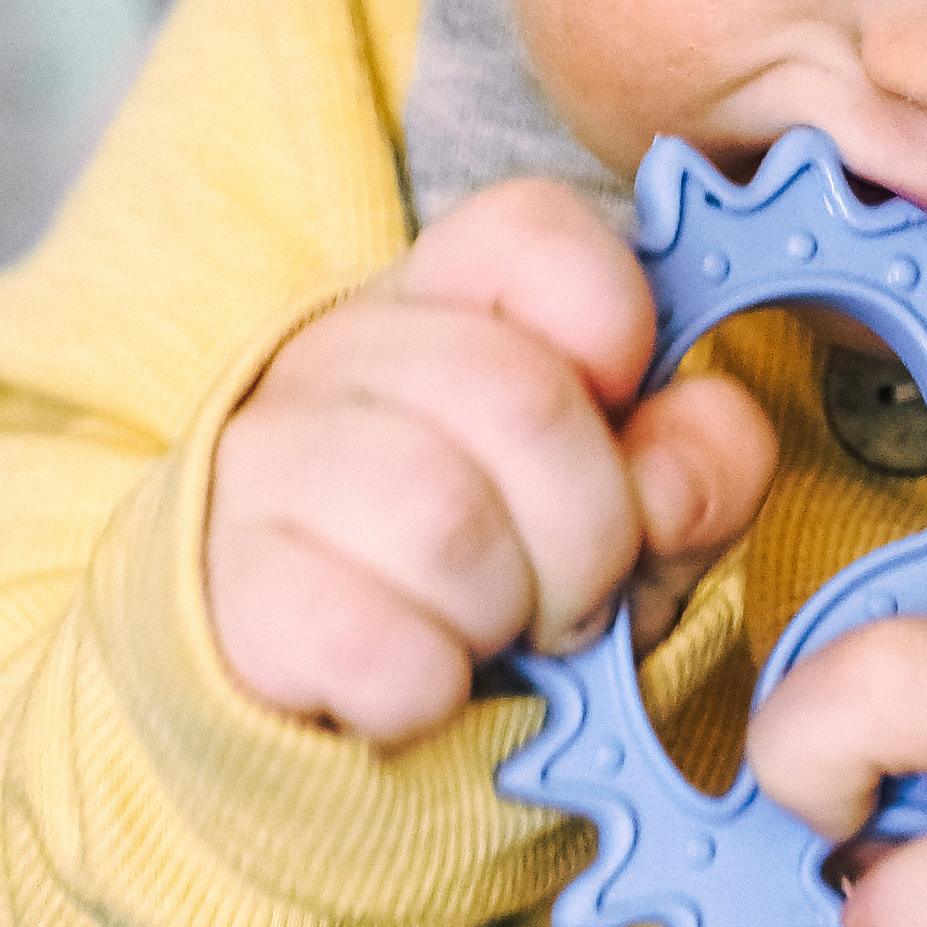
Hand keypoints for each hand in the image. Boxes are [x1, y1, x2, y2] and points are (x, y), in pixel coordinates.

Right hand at [208, 178, 777, 743]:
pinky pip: (370, 643)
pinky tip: (417, 687)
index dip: (614, 327)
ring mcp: (265, 464)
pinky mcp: (230, 590)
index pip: (533, 234)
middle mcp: (337, 355)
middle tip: (571, 593)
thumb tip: (675, 484)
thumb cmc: (494, 584)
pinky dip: (427, 691)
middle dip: (591, 533)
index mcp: (443, 300)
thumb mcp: (627, 517)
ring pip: (444, 521)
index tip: (618, 413)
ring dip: (504, 611)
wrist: (309, 692)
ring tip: (487, 634)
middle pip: (520, 400)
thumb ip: (696, 470)